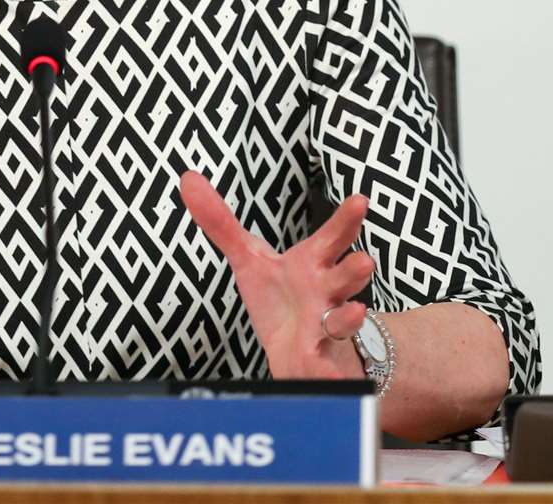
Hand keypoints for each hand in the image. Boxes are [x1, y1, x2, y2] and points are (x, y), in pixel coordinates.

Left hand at [179, 171, 372, 378]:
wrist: (302, 353)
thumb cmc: (281, 298)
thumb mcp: (248, 259)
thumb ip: (221, 222)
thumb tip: (187, 178)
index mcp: (312, 264)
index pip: (331, 237)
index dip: (345, 220)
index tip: (360, 200)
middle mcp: (326, 293)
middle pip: (345, 277)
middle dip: (354, 269)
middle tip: (365, 260)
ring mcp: (327, 329)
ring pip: (341, 321)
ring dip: (348, 318)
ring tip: (356, 310)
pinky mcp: (321, 363)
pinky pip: (327, 368)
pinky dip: (329, 373)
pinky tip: (329, 375)